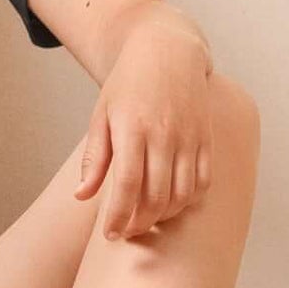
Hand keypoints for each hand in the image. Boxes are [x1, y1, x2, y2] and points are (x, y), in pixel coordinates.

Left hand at [75, 28, 215, 239]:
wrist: (166, 52)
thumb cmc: (127, 85)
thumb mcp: (101, 116)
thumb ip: (94, 159)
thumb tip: (81, 196)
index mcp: (133, 129)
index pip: (127, 186)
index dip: (119, 216)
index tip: (110, 235)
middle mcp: (165, 135)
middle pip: (156, 196)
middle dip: (140, 222)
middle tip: (125, 233)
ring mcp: (190, 138)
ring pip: (182, 193)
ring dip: (164, 216)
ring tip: (145, 222)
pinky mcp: (207, 139)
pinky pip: (203, 182)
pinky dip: (189, 201)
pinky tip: (171, 206)